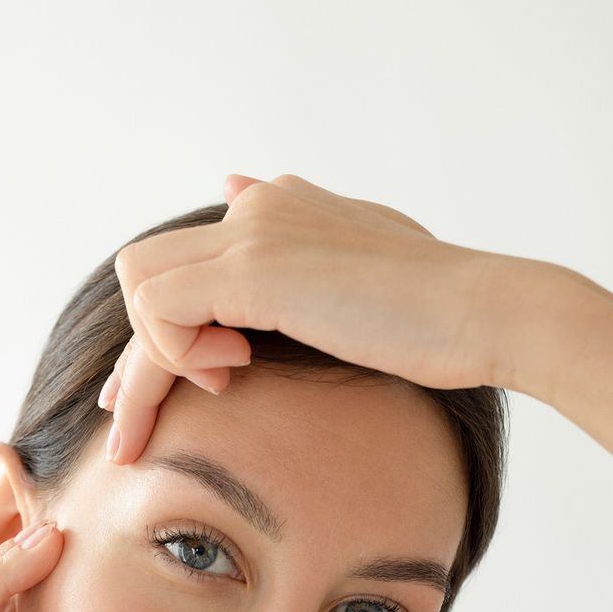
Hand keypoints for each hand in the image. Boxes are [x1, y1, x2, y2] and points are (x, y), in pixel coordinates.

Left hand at [100, 171, 504, 464]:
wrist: (482, 313)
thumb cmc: (436, 315)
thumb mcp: (361, 276)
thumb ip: (300, 248)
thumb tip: (236, 189)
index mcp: (278, 210)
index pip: (184, 262)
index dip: (161, 330)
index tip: (162, 391)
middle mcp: (257, 210)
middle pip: (146, 271)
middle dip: (134, 355)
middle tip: (130, 423)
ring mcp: (252, 234)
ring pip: (138, 288)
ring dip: (153, 359)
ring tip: (216, 388)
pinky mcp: (253, 270)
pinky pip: (158, 310)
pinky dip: (175, 353)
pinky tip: (232, 375)